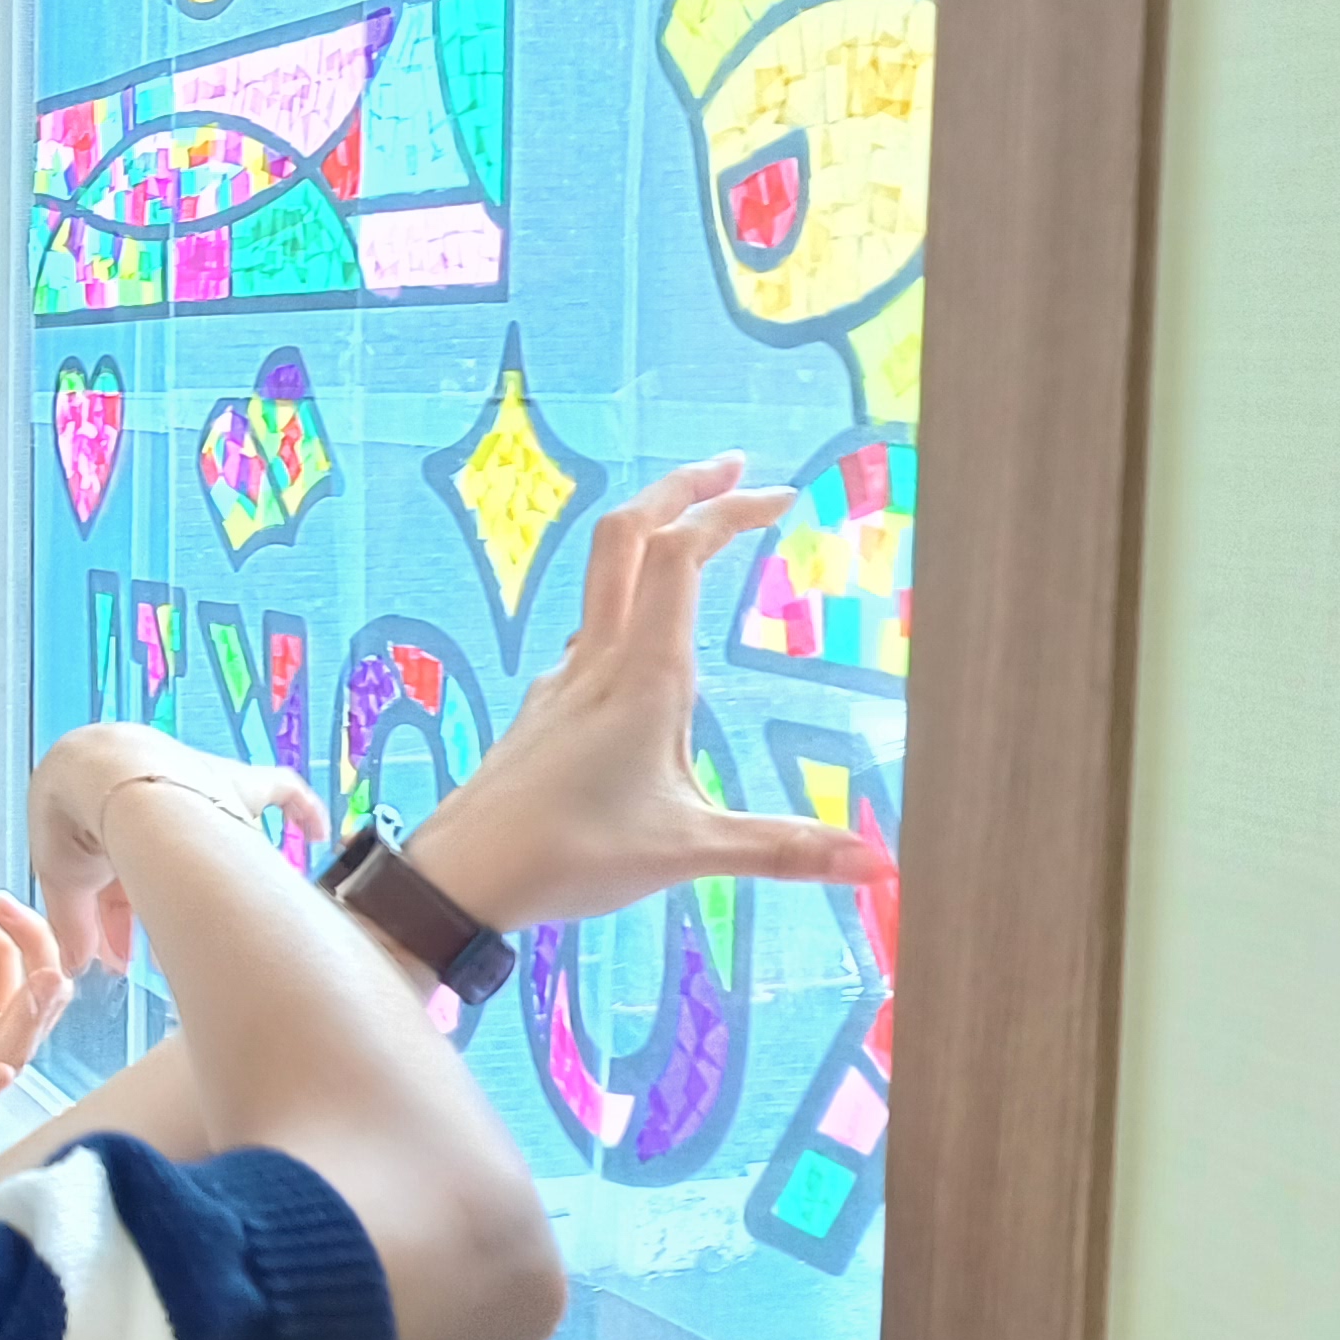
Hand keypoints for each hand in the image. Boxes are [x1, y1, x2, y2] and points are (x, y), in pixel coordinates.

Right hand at [25, 724, 331, 976]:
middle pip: (156, 861)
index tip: (114, 957)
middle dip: (150, 905)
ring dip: (202, 884)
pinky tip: (319, 831)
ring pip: (207, 842)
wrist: (105, 769)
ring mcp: (196, 793)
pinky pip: (279, 789)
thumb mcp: (63, 878)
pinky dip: (300, 807)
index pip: (111, 881)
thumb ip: (73, 923)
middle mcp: (152, 804)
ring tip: (212, 930)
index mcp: (104, 821)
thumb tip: (77, 964)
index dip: (109, 922)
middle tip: (153, 956)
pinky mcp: (237, 783)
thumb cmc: (77, 818)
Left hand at [407, 451, 887, 930]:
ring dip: (650, 533)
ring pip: (603, 572)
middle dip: (681, 487)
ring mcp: (566, 677)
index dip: (730, 511)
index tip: (783, 496)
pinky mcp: (547, 704)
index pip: (682, 553)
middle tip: (734, 465)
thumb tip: (878, 864)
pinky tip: (647, 631)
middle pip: (628, 533)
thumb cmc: (569, 856)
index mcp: (642, 674)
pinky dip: (628, 594)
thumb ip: (783, 850)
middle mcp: (600, 659)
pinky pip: (591, 625)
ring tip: (698, 528)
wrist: (461, 874)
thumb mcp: (689, 852)